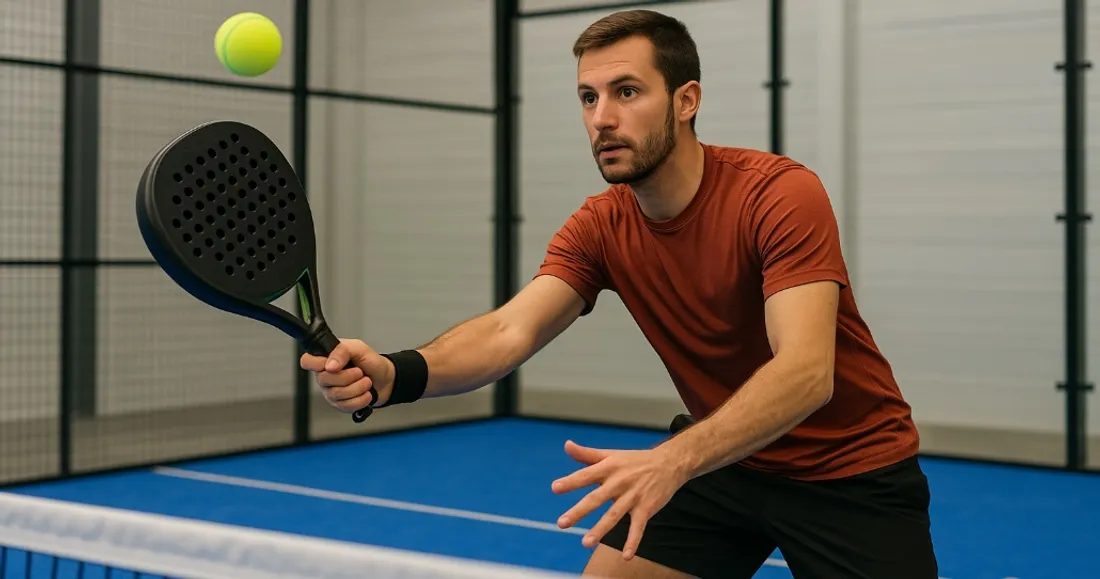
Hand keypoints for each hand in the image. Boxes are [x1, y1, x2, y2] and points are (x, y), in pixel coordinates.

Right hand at [299, 339, 393, 411]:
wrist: (385, 379)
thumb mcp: (358, 348)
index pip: (307, 361)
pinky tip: (366, 393)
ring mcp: (331, 392)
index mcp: (326, 359)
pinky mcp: (340, 405)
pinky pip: (345, 406)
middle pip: (324, 379)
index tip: (333, 365)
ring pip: (336, 394)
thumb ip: (342, 351)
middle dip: (348, 376)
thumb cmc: (370, 362)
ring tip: (366, 381)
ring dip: (357, 387)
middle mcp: (325, 376)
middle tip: (360, 372)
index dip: (316, 364)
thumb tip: (329, 365)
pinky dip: (360, 399)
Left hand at [551, 440, 688, 560]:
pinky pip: (638, 527)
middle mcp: (619, 482)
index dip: (571, 481)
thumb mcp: (611, 454)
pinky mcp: (646, 508)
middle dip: (579, 511)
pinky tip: (626, 556)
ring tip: (586, 542)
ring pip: (614, 515)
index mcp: (608, 468)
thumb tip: (567, 445)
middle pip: (596, 498)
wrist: (669, 463)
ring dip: (600, 529)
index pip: (586, 475)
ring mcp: (633, 496)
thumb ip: (586, 454)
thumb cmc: (635, 460)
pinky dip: (633, 541)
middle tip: (562, 523)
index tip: (555, 488)